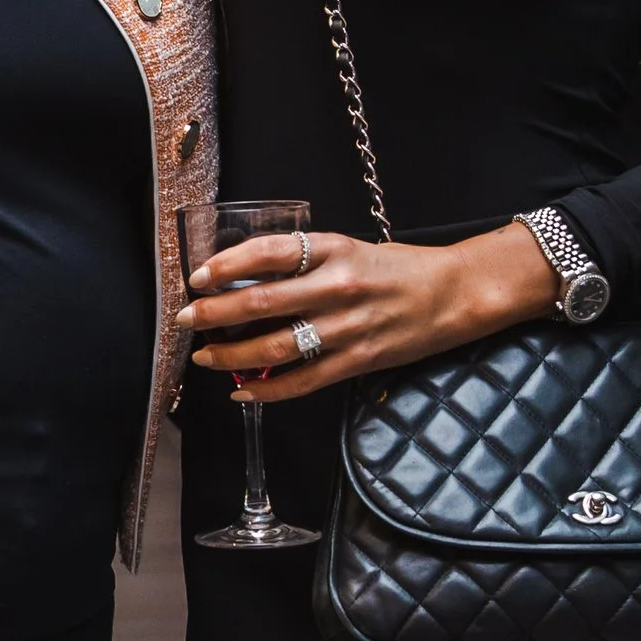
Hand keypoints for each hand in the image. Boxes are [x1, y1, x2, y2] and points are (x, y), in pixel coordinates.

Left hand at [179, 219, 554, 401]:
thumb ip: (304, 262)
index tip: (198, 276)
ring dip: (231, 356)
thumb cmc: (397, 269)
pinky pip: (302, 382)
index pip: (267, 253)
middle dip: (214, 313)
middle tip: (187, 319)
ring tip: (206, 357)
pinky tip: (241, 392)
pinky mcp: (357, 362)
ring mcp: (347, 328)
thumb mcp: (349, 249)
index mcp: (334, 250)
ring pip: (274, 348)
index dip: (225, 265)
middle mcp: (337, 288)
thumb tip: (244, 280)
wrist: (453, 294)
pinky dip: (266, 391)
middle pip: (260, 303)